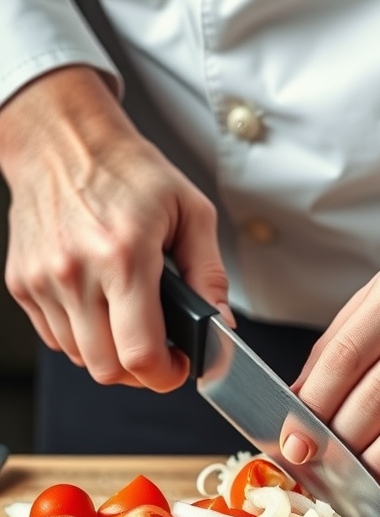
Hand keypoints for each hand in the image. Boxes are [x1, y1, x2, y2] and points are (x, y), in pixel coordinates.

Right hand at [0, 66, 232, 390]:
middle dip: (141, 371)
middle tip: (159, 349)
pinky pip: (55, 337)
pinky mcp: (21, 283)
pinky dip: (81, 336)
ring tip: (129, 321)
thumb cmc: (128, 171)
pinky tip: (100, 306)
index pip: (139, 354)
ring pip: (79, 358)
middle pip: (107, 369)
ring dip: (109, 353)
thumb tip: (221, 325)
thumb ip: (210, 274)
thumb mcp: (191, 211)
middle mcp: (76, 272)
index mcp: (124, 255)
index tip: (179, 367)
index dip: (166, 375)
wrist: (62, 142)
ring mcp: (42, 281)